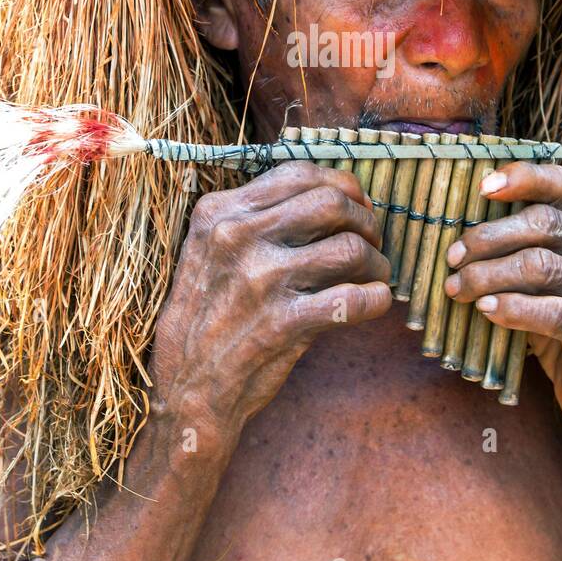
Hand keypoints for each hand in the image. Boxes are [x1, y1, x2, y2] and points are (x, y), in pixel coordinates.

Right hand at [151, 162, 391, 433]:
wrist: (184, 387)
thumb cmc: (207, 315)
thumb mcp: (211, 250)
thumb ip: (259, 218)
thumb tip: (335, 197)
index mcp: (220, 212)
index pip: (298, 173)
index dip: (342, 185)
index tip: (357, 206)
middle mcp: (237, 237)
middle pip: (331, 202)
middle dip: (365, 220)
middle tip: (371, 242)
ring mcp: (259, 280)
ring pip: (349, 248)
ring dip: (377, 262)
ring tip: (375, 276)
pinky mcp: (280, 324)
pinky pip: (353, 300)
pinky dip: (377, 299)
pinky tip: (375, 302)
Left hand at [443, 162, 561, 438]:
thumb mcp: (550, 273)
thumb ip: (524, 244)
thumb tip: (460, 227)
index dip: (522, 179)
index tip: (482, 188)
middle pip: (544, 224)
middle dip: (488, 238)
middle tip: (453, 257)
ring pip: (541, 267)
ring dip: (488, 276)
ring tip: (457, 288)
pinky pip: (552, 313)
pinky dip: (512, 308)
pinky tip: (486, 310)